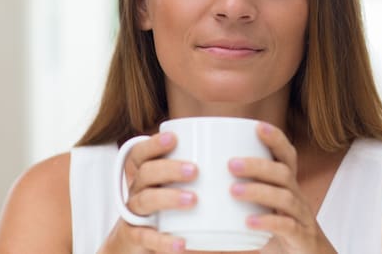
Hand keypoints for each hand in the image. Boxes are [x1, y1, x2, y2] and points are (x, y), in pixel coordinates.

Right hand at [99, 132, 196, 253]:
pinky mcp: (136, 238)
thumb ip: (206, 176)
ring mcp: (135, 214)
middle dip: (169, 169)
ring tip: (193, 200)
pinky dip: (163, 240)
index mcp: (147, 175)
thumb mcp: (184, 189)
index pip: (141, 153)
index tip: (174, 138)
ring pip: (145, 200)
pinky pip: (146, 237)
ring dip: (169, 198)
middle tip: (195, 171)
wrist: (147, 246)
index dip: (153, 144)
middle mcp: (138, 190)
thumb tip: (245, 156)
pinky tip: (181, 243)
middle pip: (146, 173)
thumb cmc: (175, 211)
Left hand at [228, 123, 336, 253]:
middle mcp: (297, 196)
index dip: (275, 139)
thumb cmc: (279, 228)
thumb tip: (201, 180)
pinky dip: (268, 222)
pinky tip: (249, 222)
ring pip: (285, 197)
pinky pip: (288, 226)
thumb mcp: (265, 206)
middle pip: (283, 173)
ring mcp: (301, 216)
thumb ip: (242, 192)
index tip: (258, 126)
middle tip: (230, 164)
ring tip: (233, 191)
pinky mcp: (302, 237)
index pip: (287, 155)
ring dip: (258, 191)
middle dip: (258, 165)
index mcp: (288, 184)